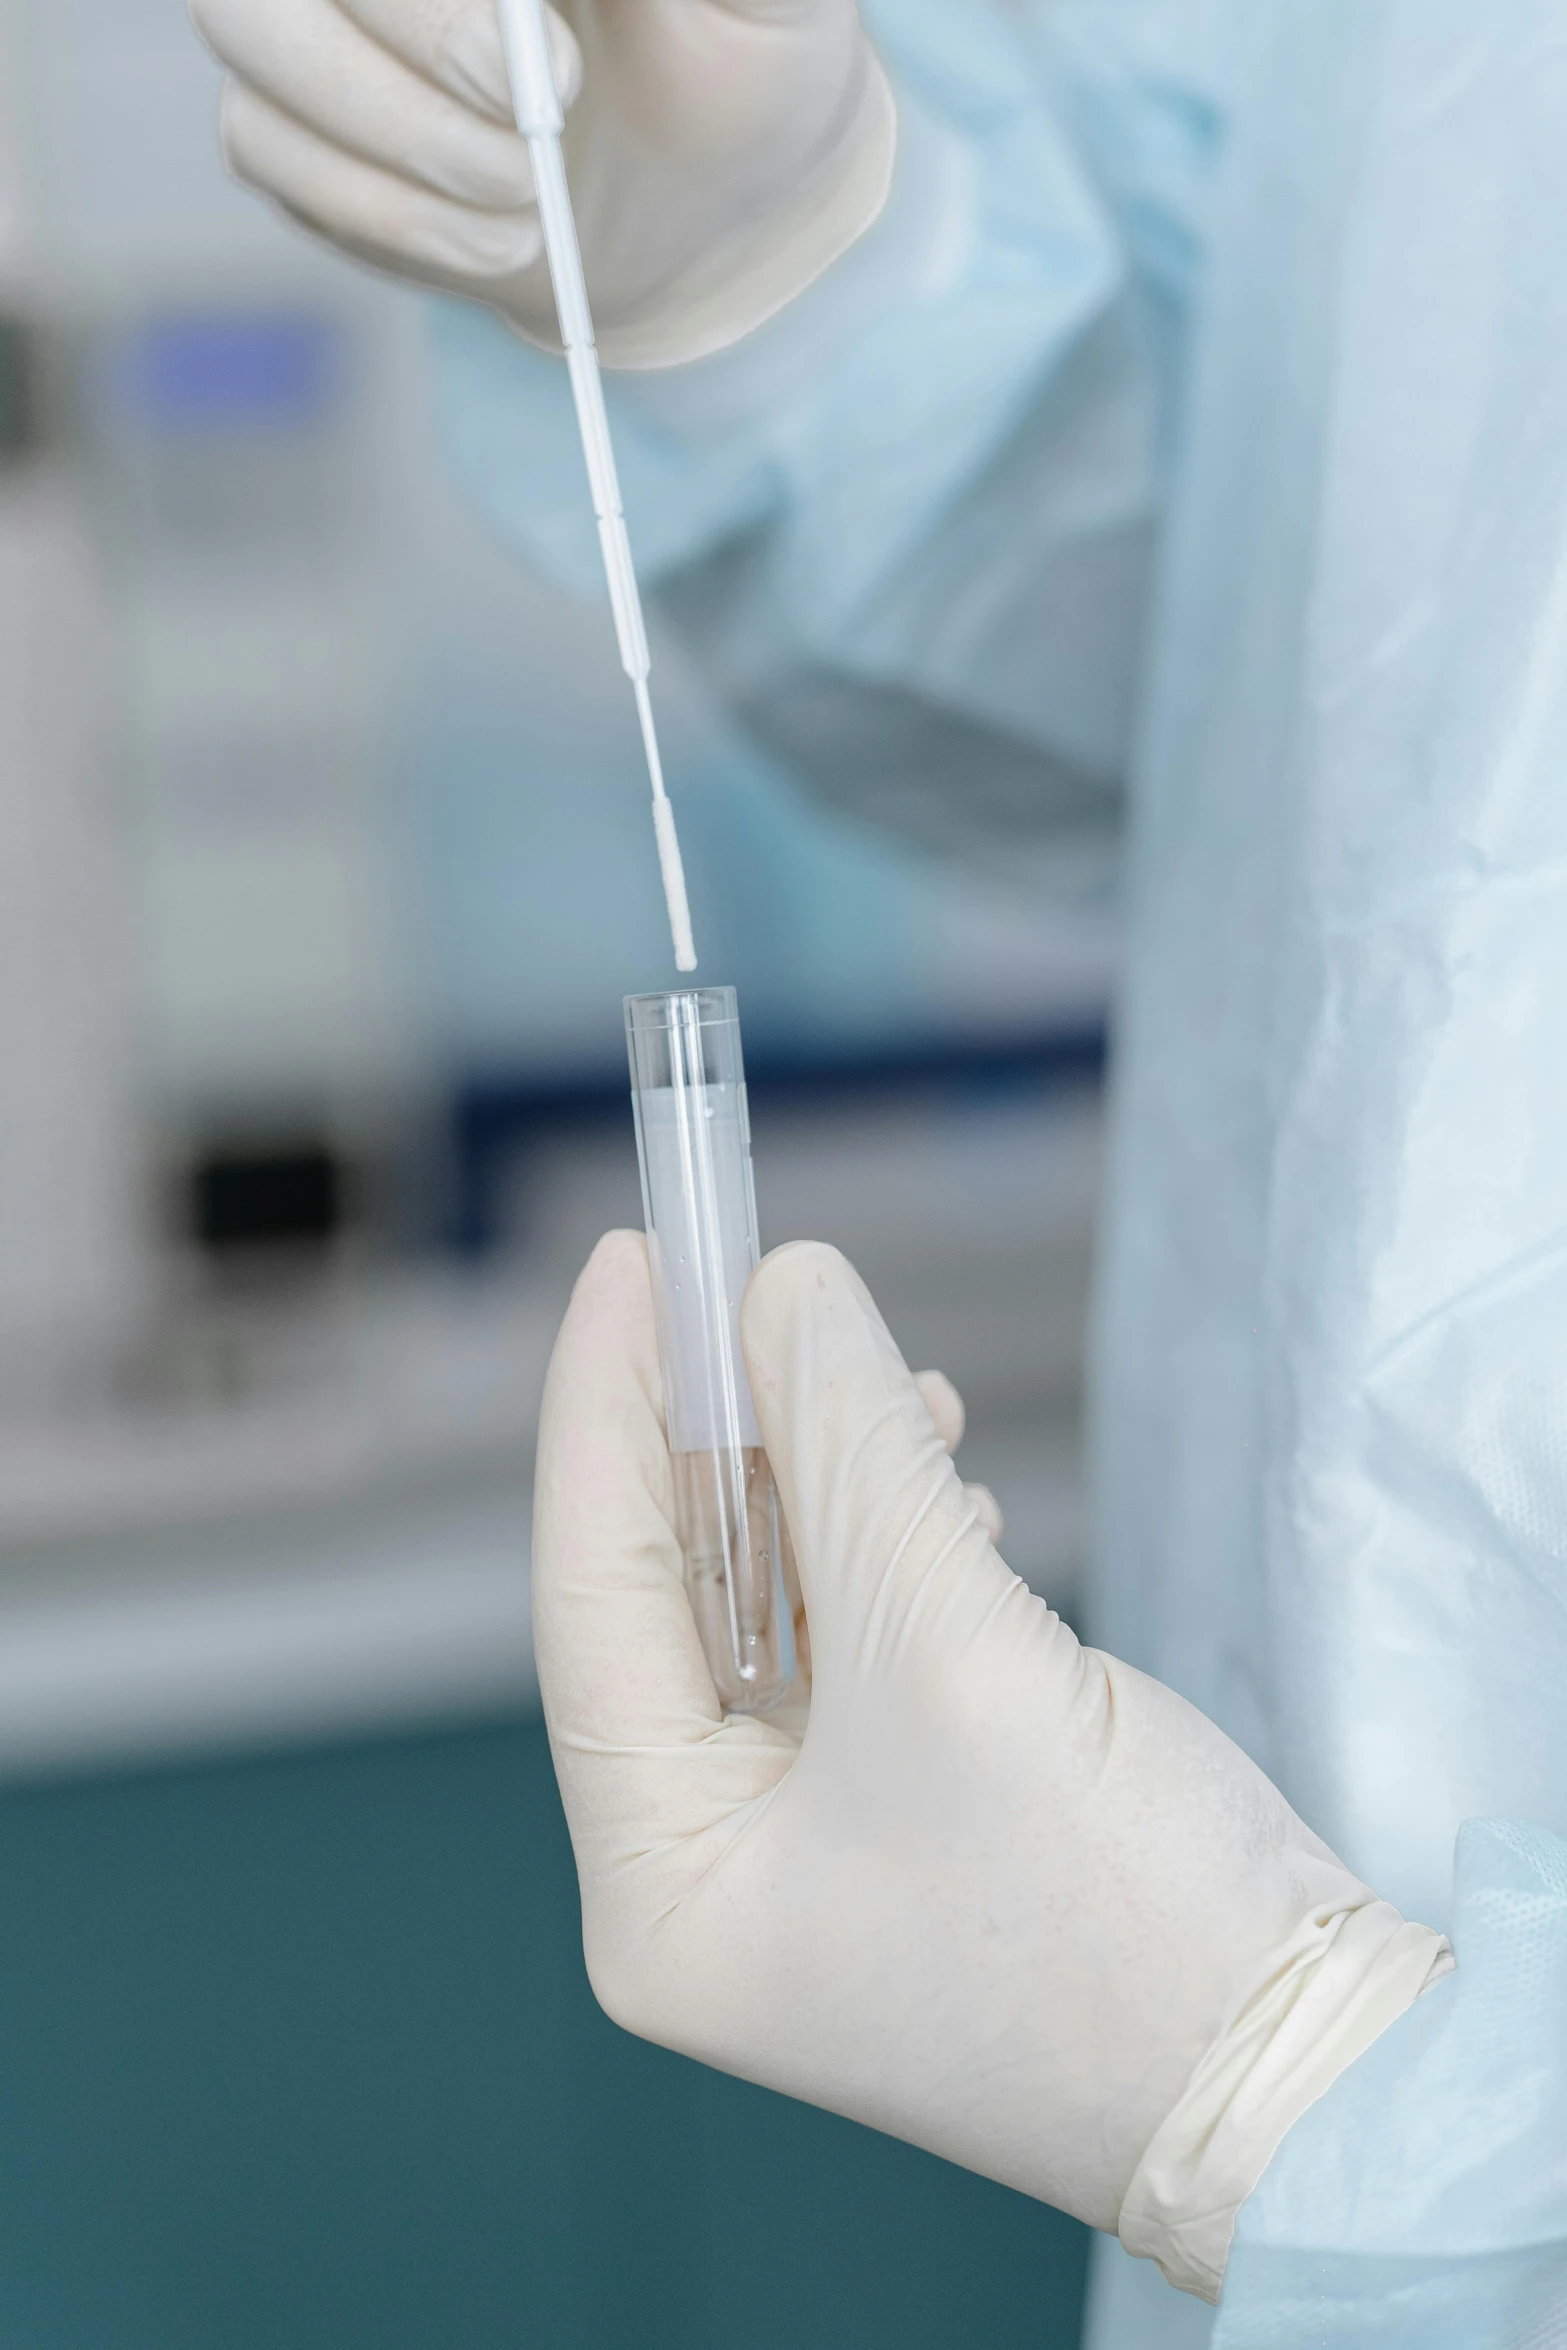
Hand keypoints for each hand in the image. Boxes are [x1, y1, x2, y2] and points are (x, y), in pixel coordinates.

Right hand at [190, 0, 895, 362]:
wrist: (710, 217)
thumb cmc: (745, 67)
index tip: (541, 38)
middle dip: (420, 31)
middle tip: (539, 110)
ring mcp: (305, 7)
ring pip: (251, 25)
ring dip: (397, 132)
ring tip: (523, 195)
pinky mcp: (282, 118)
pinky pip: (265, 145)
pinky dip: (387, 212)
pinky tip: (488, 237)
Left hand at [532, 1232, 1446, 2286]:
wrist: (1310, 2079)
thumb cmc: (1111, 1914)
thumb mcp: (952, 1650)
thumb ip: (847, 1448)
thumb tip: (782, 1284)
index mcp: (661, 1891)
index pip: (588, 1600)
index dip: (604, 1414)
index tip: (629, 1259)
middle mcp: (710, 1880)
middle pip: (679, 1598)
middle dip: (732, 1438)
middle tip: (758, 1283)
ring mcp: (810, 1858)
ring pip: (779, 1610)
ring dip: (829, 1484)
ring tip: (905, 1394)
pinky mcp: (907, 1823)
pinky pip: (859, 1650)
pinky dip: (894, 1551)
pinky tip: (947, 1493)